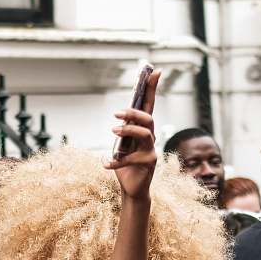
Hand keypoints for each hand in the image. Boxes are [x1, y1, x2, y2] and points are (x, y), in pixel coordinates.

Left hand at [104, 70, 159, 200]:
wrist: (131, 189)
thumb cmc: (125, 164)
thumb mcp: (122, 145)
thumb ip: (124, 131)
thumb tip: (120, 116)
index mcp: (144, 130)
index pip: (149, 105)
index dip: (152, 88)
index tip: (155, 71)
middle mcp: (151, 138)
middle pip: (149, 118)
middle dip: (133, 112)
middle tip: (115, 113)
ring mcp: (152, 151)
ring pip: (146, 133)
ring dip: (128, 130)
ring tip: (113, 131)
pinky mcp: (148, 164)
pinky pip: (131, 159)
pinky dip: (115, 161)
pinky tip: (105, 164)